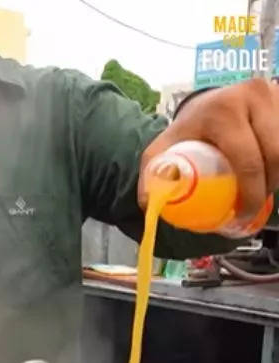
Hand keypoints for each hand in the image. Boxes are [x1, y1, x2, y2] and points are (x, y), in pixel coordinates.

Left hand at [141, 78, 278, 217]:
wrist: (210, 101)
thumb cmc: (189, 129)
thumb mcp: (165, 147)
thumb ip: (153, 172)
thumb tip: (149, 204)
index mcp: (223, 110)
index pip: (247, 161)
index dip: (250, 194)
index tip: (243, 215)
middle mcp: (253, 96)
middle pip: (276, 155)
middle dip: (268, 186)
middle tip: (255, 204)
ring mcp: (276, 95)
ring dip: (278, 174)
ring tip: (263, 187)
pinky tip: (271, 172)